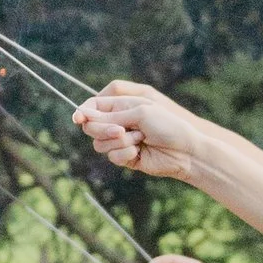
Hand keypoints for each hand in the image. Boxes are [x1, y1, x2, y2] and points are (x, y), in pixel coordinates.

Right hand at [78, 81, 206, 178]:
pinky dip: (125, 154)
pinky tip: (140, 152)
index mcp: (122, 105)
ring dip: (119, 142)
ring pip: (99, 144)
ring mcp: (121, 141)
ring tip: (140, 139)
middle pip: (92, 127)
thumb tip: (84, 116)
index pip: (93, 106)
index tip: (78, 118)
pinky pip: (112, 156)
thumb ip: (110, 115)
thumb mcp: (139, 112)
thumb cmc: (167, 125)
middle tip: (121, 130)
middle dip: (104, 129)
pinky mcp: (125, 157)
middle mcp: (118, 123)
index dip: (83, 112)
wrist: (184, 151)